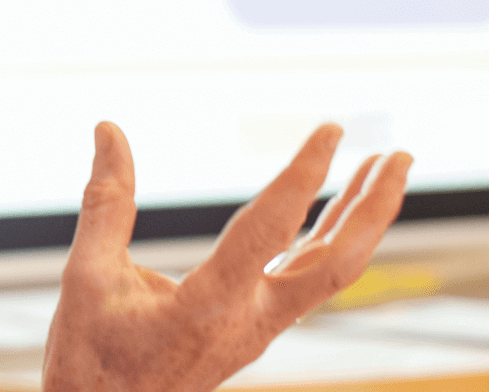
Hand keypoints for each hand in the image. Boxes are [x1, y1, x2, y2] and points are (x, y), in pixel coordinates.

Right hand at [42, 122, 410, 391]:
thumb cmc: (91, 358)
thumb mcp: (86, 275)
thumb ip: (106, 201)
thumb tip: (108, 129)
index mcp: (207, 308)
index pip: (268, 231)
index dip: (302, 176)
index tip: (330, 131)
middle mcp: (247, 322)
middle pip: (336, 266)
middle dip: (375, 209)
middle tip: (402, 155)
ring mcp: (258, 329)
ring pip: (330, 274)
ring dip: (362, 220)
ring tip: (384, 167)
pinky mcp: (254, 329)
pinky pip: (308, 280)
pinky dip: (330, 239)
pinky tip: (337, 212)